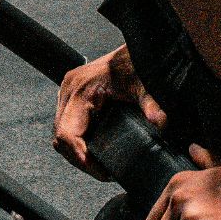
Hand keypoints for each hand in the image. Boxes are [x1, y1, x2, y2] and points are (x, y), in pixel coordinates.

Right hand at [53, 44, 167, 177]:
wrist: (139, 46)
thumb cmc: (138, 63)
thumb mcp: (146, 85)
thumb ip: (152, 104)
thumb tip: (159, 123)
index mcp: (80, 89)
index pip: (67, 132)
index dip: (79, 156)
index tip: (99, 171)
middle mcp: (69, 91)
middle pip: (60, 138)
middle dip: (79, 159)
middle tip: (103, 173)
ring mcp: (68, 94)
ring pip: (61, 135)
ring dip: (77, 153)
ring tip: (100, 166)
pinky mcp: (73, 98)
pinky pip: (67, 127)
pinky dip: (78, 142)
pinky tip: (96, 151)